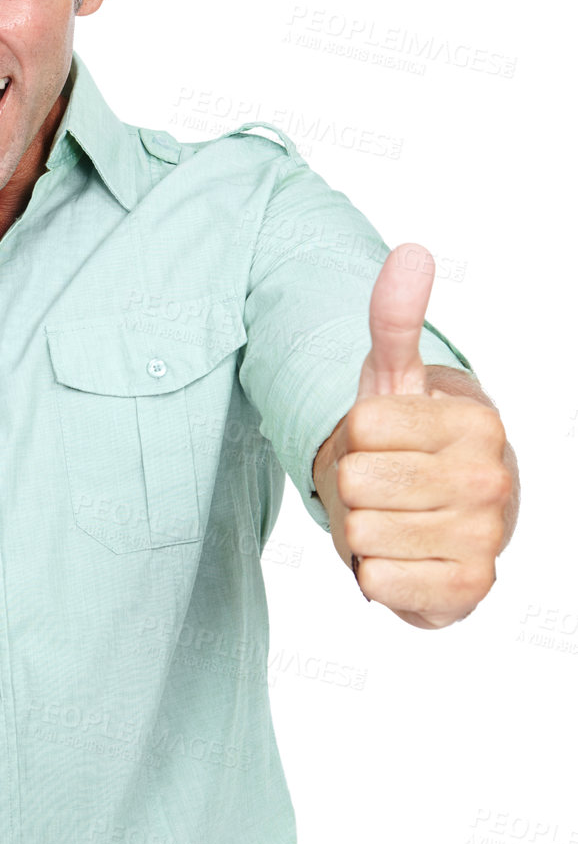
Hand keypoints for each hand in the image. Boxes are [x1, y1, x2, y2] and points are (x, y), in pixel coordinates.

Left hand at [313, 243, 512, 628]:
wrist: (449, 524)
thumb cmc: (413, 447)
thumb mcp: (395, 379)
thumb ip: (395, 319)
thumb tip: (410, 252)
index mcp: (475, 421)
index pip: (360, 424)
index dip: (356, 437)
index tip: (386, 444)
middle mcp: (489, 478)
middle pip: (354, 479)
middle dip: (355, 486)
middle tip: (385, 488)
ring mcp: (484, 537)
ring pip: (361, 531)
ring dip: (364, 532)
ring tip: (396, 522)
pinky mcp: (468, 590)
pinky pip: (378, 582)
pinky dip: (377, 575)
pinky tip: (406, 560)